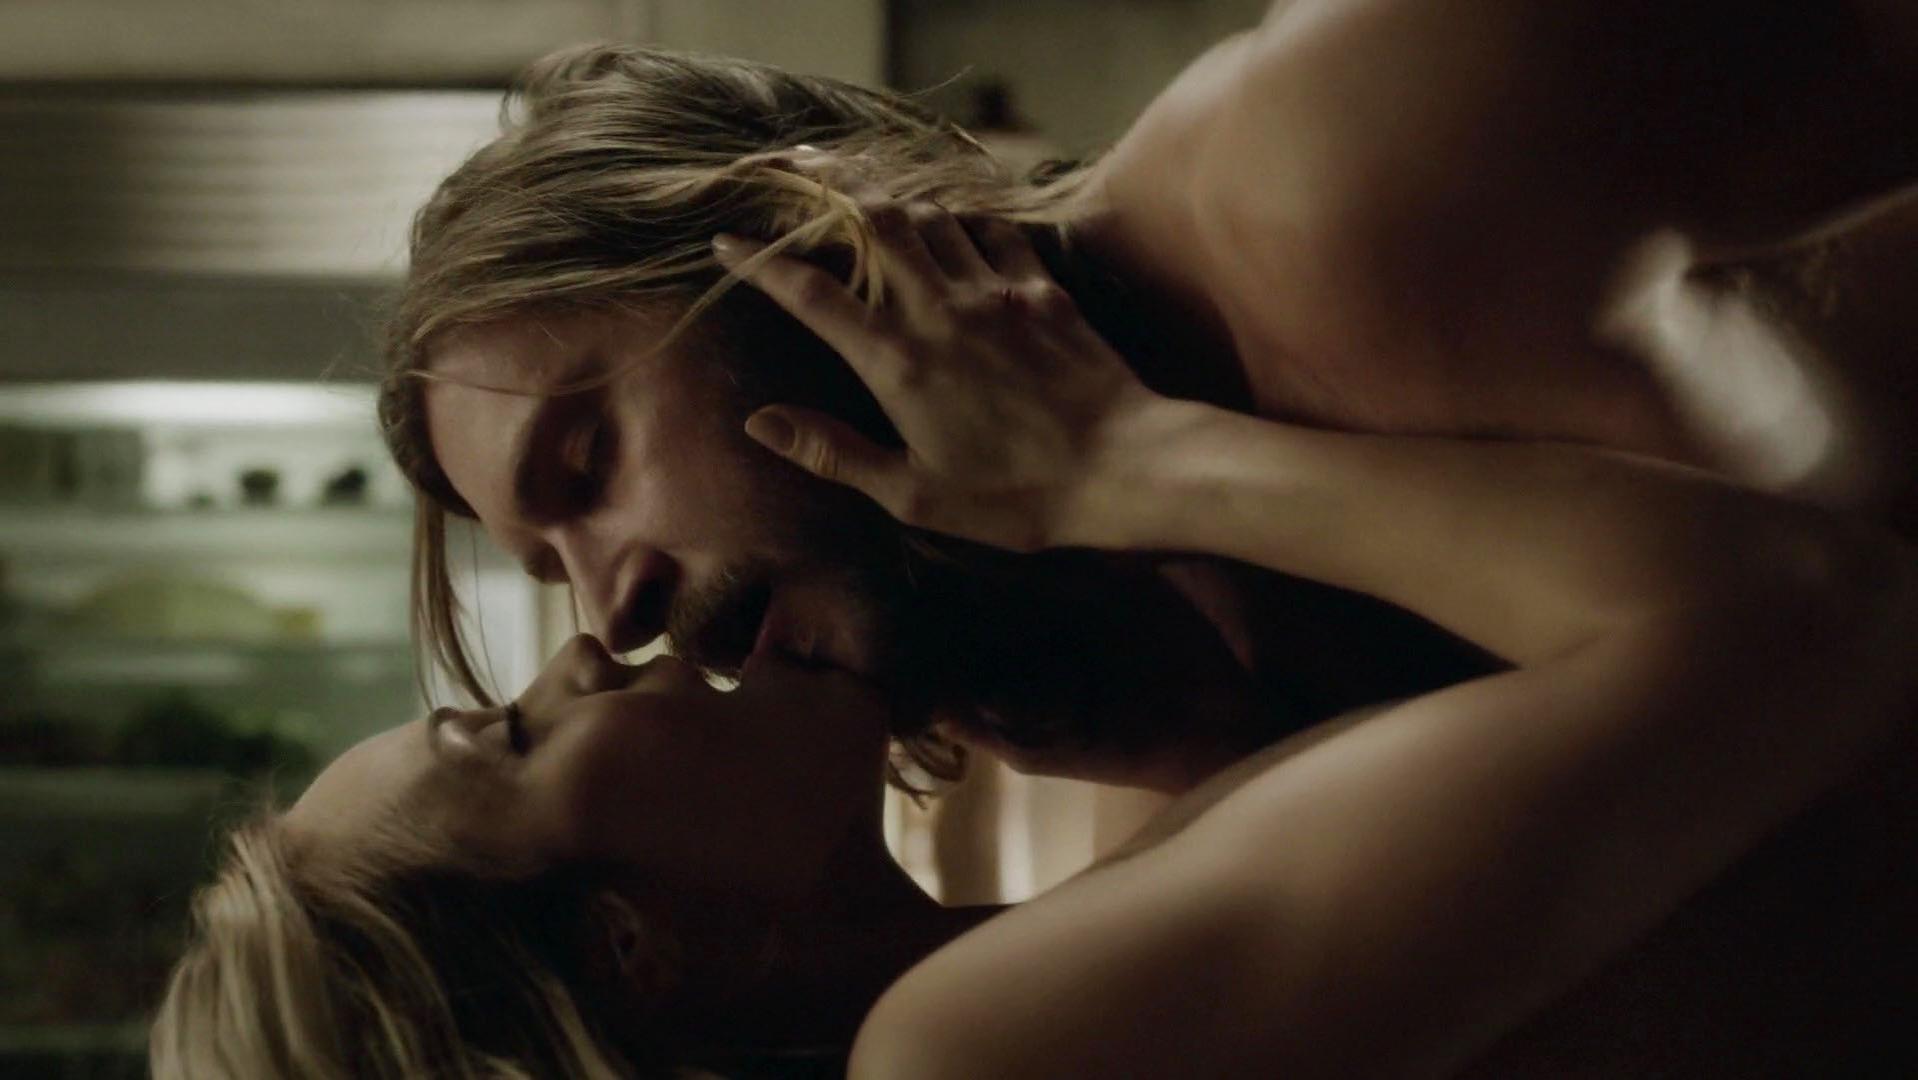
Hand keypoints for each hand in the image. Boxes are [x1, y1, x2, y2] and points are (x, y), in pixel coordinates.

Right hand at [712, 162, 1160, 551]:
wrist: (1123, 467)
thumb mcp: (912, 494)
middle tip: (795, 167)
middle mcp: (939, 310)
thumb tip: (758, 422)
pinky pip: (993, 229)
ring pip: (930, 215)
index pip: (813, 295)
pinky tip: (952, 215)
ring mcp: (994, 291)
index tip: (728, 240)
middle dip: (825, 188)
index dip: (763, 264)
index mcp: (897, 361)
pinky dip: (963, 213)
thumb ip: (832, 451)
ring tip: (864, 185)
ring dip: (892, 195)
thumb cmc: (1015, 497)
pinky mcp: (1042, 289)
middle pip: (873, 223)